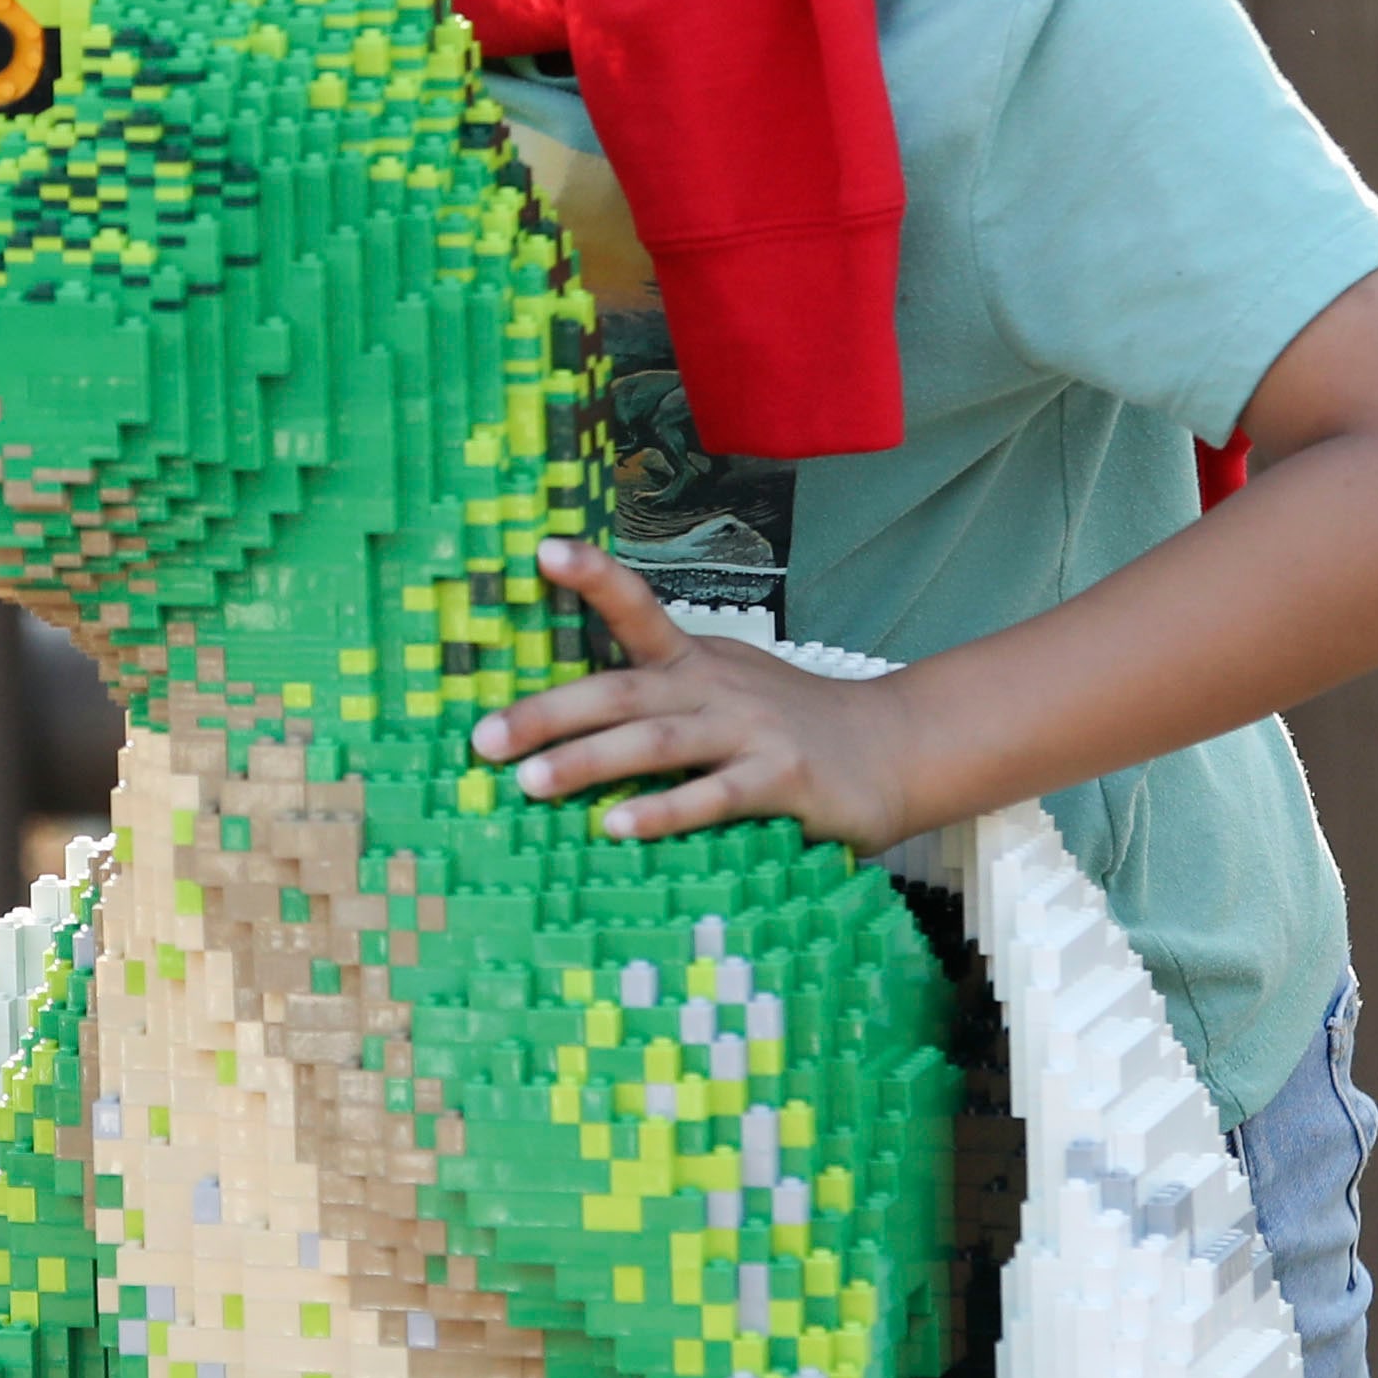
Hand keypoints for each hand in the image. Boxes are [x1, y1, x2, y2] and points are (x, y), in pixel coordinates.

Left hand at [468, 540, 942, 849]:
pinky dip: (665, 809)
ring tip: (532, 785)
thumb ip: (660, 705)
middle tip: (484, 741)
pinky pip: (715, 795)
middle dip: (548, 714)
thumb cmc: (790, 727)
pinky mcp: (782, 779)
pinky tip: (620, 826)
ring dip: (590, 762)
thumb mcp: (724, 693)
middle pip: (622, 690)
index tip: (541, 550)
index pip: (638, 608)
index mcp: (695, 662)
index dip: (593, 577)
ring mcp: (751, 730)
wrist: (894, 749)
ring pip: (657, 742)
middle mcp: (715, 687)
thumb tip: (565, 728)